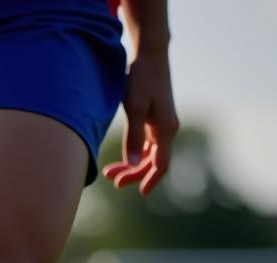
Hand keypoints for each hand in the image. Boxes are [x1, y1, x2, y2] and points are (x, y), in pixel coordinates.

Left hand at [103, 50, 178, 195]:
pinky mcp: (155, 120)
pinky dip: (134, 154)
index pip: (161, 165)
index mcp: (166, 130)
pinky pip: (146, 145)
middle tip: (111, 180)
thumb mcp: (135, 108)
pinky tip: (121, 158)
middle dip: (133, 173)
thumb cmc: (142, 78)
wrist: (150, 54)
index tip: (139, 193)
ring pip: (148, 155)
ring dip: (131, 165)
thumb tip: (132, 164)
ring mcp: (162, 125)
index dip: (150, 180)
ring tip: (109, 171)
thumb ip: (133, 138)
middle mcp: (167, 130)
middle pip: (152, 163)